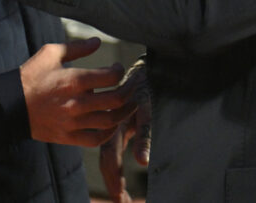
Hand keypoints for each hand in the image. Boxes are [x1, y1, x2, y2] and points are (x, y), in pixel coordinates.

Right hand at [21, 37, 135, 147]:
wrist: (9, 105)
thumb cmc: (30, 76)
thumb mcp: (51, 53)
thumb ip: (77, 47)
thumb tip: (97, 41)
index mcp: (74, 80)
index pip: (111, 77)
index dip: (120, 71)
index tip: (118, 68)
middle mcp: (77, 103)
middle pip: (116, 100)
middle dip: (129, 91)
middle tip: (131, 86)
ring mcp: (73, 122)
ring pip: (110, 121)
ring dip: (124, 112)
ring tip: (129, 104)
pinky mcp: (68, 137)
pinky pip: (96, 139)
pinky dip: (109, 133)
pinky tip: (112, 124)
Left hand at [99, 58, 150, 202]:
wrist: (146, 66)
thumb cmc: (140, 94)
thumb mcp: (137, 116)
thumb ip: (136, 137)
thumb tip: (140, 161)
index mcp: (112, 127)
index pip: (108, 159)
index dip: (112, 179)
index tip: (118, 200)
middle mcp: (116, 122)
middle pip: (109, 156)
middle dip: (113, 181)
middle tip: (120, 200)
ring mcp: (128, 114)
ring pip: (118, 144)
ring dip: (120, 171)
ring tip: (122, 193)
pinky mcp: (144, 104)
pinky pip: (143, 125)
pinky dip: (142, 143)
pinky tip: (142, 159)